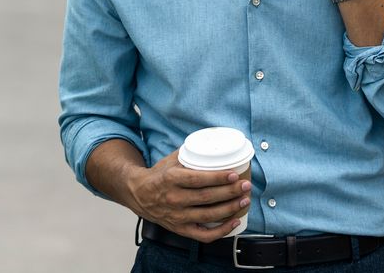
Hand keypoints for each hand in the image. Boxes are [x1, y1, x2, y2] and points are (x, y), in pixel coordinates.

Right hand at [128, 151, 250, 242]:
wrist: (138, 195)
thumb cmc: (157, 177)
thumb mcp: (169, 162)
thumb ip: (188, 156)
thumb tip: (211, 148)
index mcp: (170, 179)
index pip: (198, 179)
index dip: (218, 177)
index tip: (234, 174)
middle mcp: (174, 198)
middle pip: (207, 197)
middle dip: (230, 191)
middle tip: (245, 185)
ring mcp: (177, 216)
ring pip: (209, 215)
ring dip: (230, 208)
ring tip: (244, 200)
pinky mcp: (180, 229)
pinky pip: (204, 235)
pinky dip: (222, 230)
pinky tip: (234, 222)